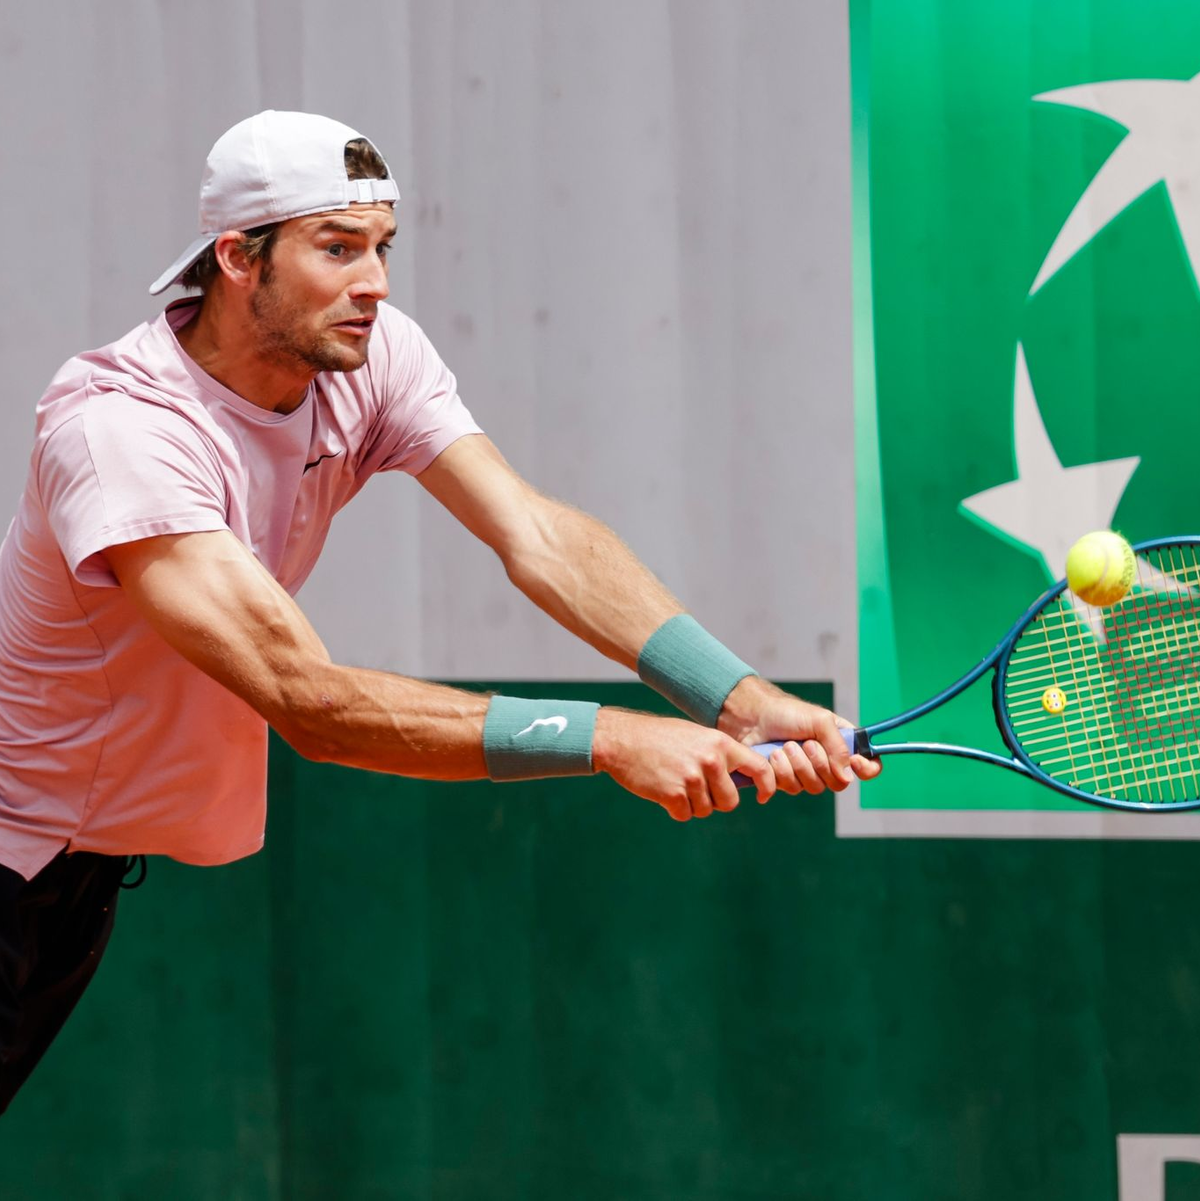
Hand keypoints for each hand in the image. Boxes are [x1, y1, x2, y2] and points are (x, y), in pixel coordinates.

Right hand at [592, 708, 776, 820]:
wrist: (622, 740)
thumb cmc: (660, 738)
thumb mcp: (697, 736)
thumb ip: (720, 755)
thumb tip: (742, 779)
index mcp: (720, 744)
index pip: (759, 768)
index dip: (767, 785)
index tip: (763, 795)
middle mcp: (711, 760)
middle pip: (730, 802)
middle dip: (716, 801)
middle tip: (697, 789)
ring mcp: (692, 778)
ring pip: (705, 810)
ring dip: (691, 804)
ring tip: (674, 782)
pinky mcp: (673, 794)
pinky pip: (684, 815)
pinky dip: (674, 809)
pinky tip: (663, 790)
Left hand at [717, 676, 882, 795]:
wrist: (751, 717)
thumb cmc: (787, 713)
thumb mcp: (819, 720)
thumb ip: (838, 746)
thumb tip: (848, 776)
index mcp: (841, 743)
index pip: (868, 766)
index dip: (867, 770)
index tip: (855, 763)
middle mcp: (827, 761)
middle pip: (838, 783)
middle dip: (819, 764)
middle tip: (804, 744)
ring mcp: (806, 773)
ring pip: (813, 787)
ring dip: (798, 766)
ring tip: (784, 747)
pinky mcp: (784, 780)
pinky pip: (790, 788)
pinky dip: (781, 771)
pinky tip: (772, 756)